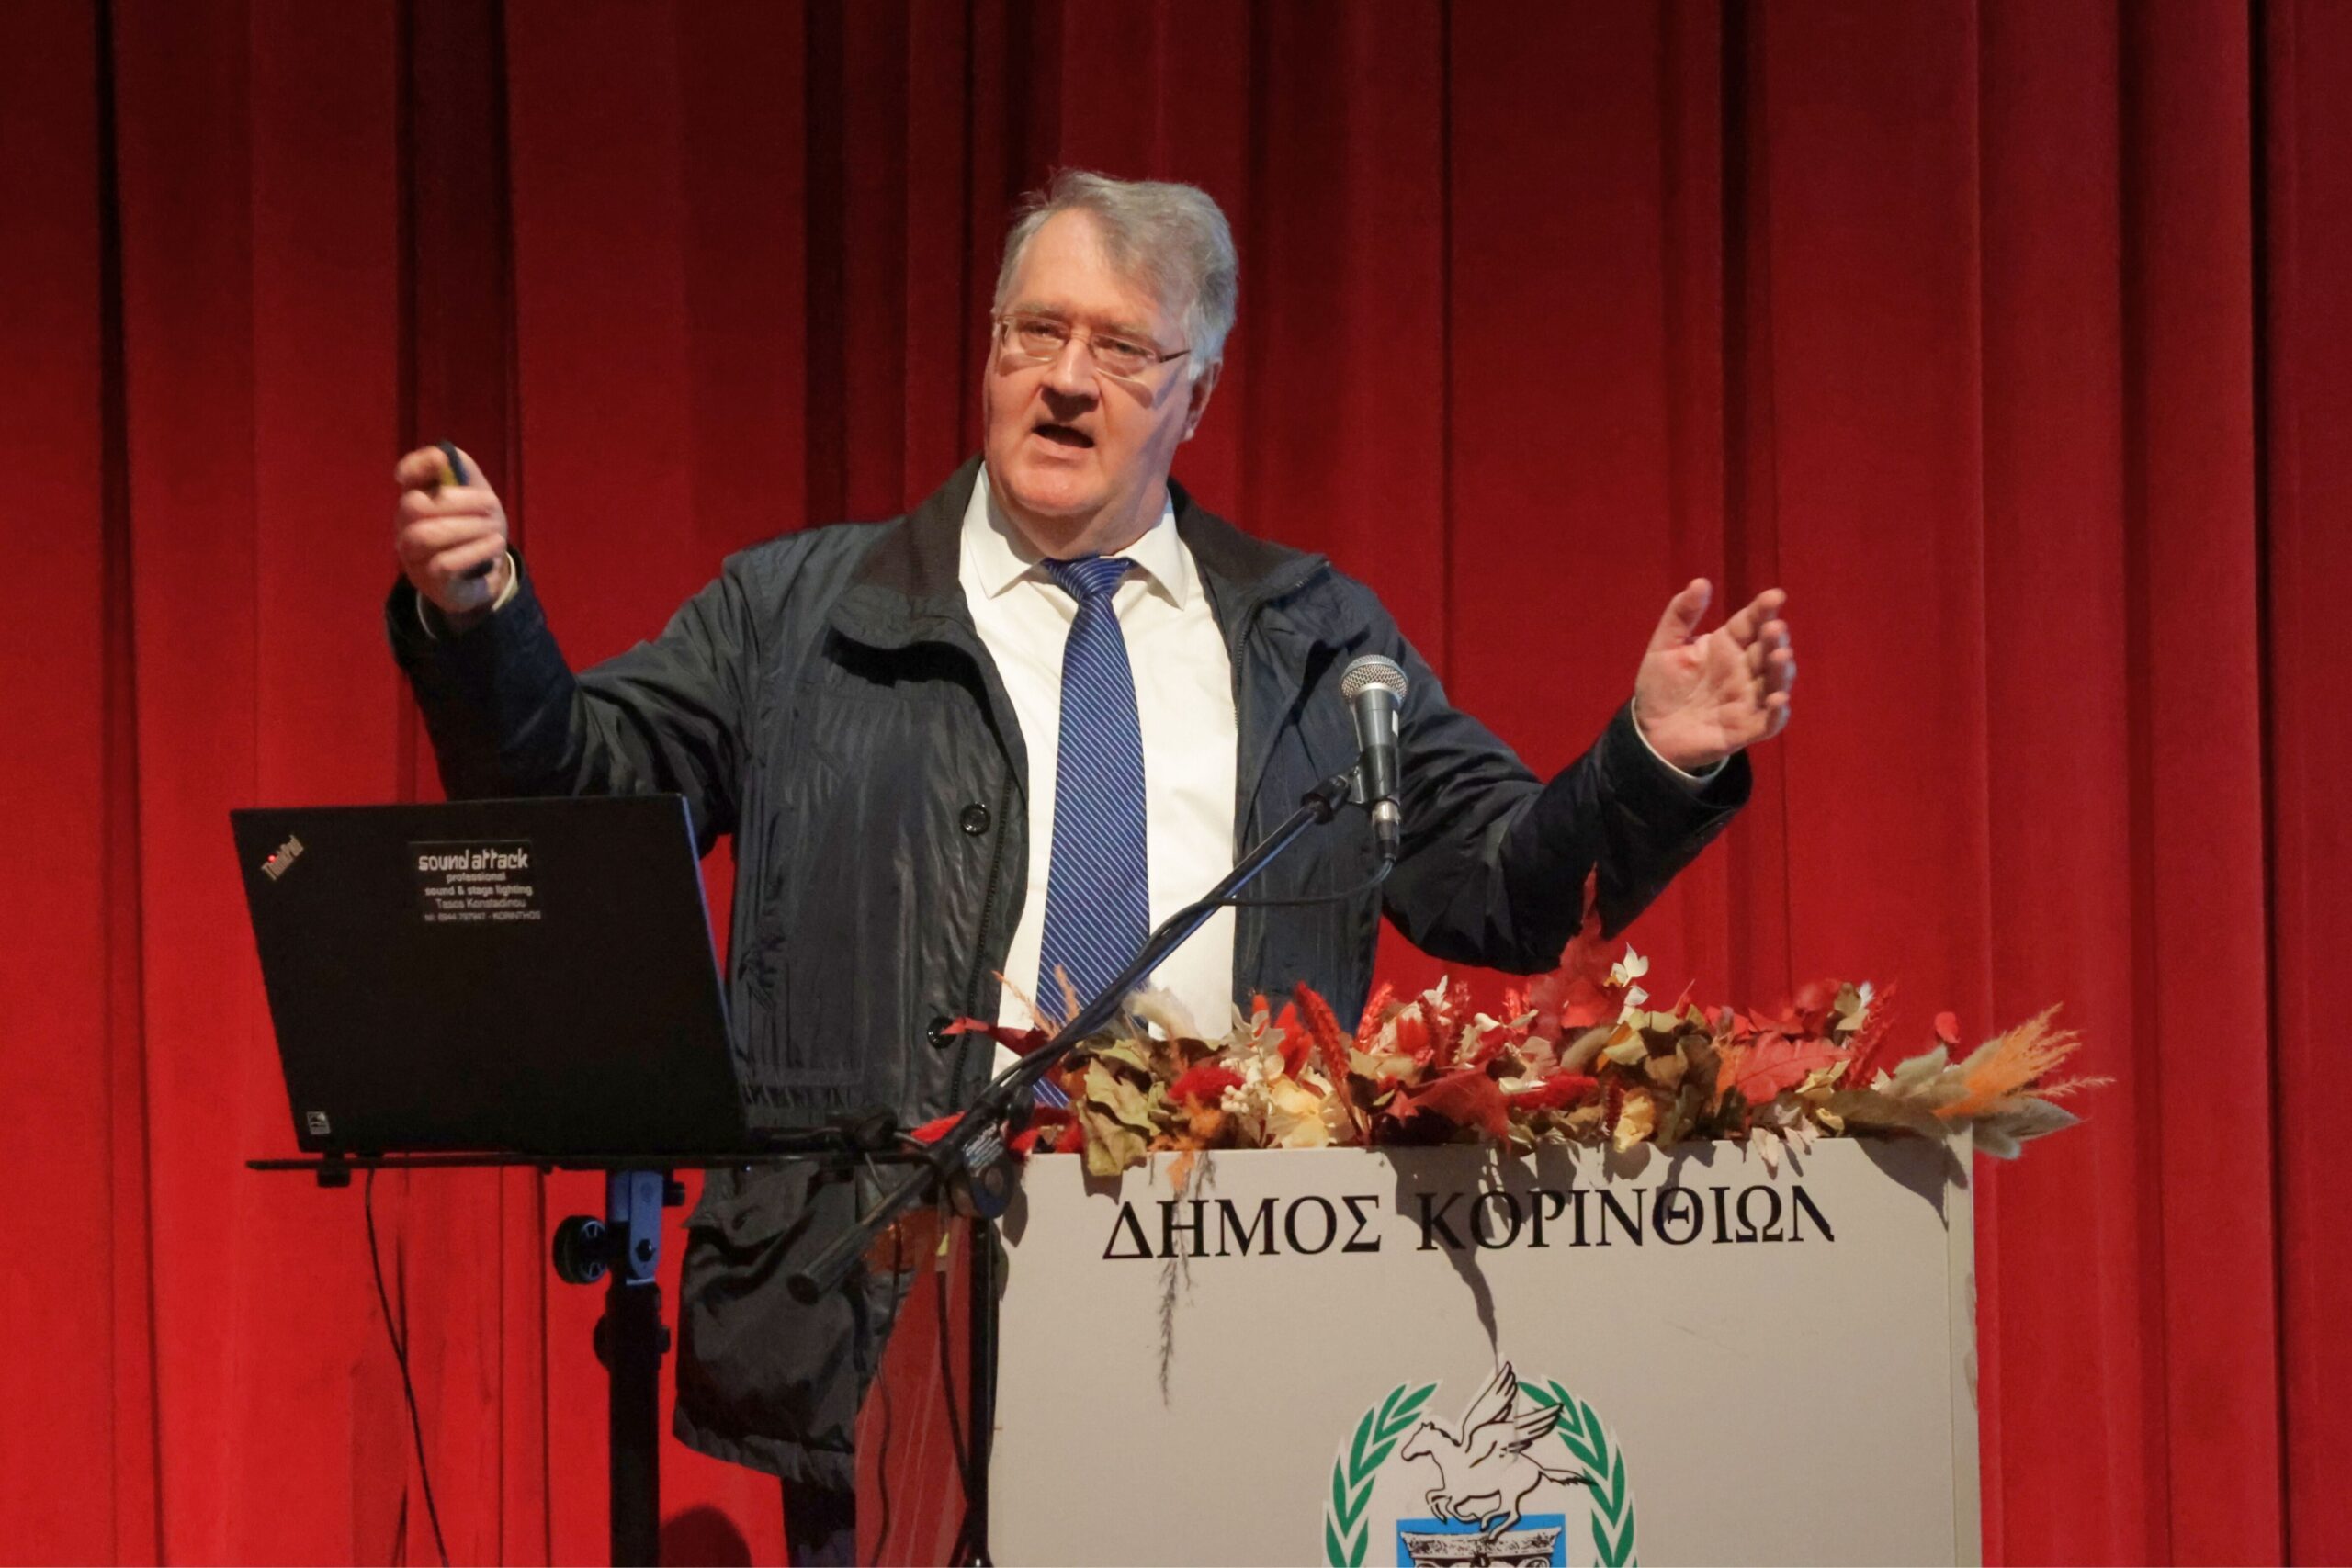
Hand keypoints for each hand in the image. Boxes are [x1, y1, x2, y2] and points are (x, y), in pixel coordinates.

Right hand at [393, 444, 510, 621]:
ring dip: (467, 528)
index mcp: (417, 498)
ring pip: (425, 535)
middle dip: (458, 502)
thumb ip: (464, 473)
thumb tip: (444, 455)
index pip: (408, 475)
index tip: (440, 463)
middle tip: (491, 507)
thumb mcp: (478, 498)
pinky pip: (444, 563)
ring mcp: (413, 554)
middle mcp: (406, 525)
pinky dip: (475, 551)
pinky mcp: (429, 580)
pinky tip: (493, 545)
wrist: (486, 575)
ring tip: (495, 531)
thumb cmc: (477, 530)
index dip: (417, 465)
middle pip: (413, 506)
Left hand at [1631, 579, 1794, 771]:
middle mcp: (1744, 670)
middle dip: (1774, 638)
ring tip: (1780, 656)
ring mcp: (1748, 699)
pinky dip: (1777, 713)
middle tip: (1775, 628)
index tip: (1775, 596)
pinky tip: (1778, 700)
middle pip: (1767, 650)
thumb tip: (1701, 582)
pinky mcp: (1746, 729)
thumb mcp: (1664, 646)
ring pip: (1775, 682)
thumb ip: (1681, 615)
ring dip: (1781, 670)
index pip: (1750, 623)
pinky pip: (1768, 722)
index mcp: (1727, 645)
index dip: (1763, 609)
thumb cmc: (1662, 686)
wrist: (1649, 731)